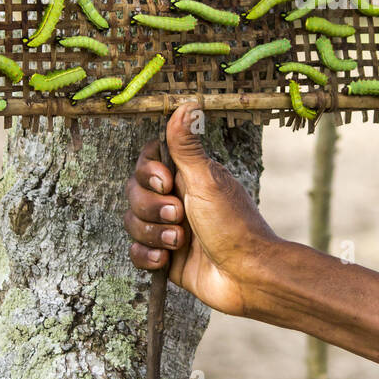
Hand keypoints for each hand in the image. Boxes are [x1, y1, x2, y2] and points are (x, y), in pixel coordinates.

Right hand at [125, 103, 278, 315]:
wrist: (246, 276)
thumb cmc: (233, 224)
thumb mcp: (207, 179)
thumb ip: (187, 145)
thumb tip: (187, 102)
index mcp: (188, 176)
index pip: (148, 162)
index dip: (148, 172)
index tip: (166, 182)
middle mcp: (177, 199)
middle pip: (134, 192)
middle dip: (152, 208)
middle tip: (180, 216)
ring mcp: (169, 229)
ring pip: (132, 222)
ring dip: (153, 233)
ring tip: (180, 242)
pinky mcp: (165, 257)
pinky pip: (136, 251)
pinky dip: (147, 256)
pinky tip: (166, 261)